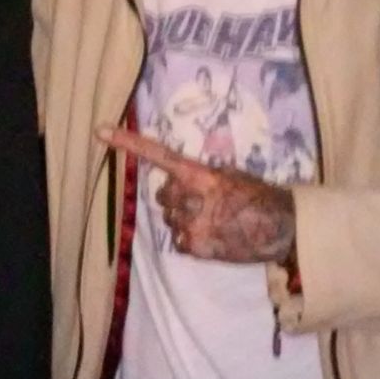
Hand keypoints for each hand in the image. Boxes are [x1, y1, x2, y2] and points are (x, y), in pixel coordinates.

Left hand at [98, 126, 295, 264]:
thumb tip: (180, 181)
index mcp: (200, 174)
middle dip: (176, 198)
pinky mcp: (193, 246)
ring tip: (213, 220)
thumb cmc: (258, 196)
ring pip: (170, 219)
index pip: (158, 155)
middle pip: (163, 195)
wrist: (280, 227)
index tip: (99, 132)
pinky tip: (212, 236)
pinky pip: (178, 240)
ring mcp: (190, 224)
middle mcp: (190, 197)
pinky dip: (190, 239)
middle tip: (203, 202)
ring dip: (185, 218)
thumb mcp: (230, 175)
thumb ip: (201, 176)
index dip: (127, 143)